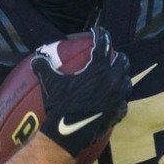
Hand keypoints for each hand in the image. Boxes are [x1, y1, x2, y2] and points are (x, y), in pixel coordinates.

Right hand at [30, 26, 130, 157]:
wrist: (69, 133)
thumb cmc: (60, 104)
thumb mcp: (50, 83)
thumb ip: (44, 66)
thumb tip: (37, 56)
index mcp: (98, 69)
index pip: (103, 44)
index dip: (100, 34)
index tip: (97, 30)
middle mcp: (112, 80)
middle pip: (122, 60)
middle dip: (116, 54)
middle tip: (107, 54)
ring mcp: (118, 97)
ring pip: (126, 80)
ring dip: (120, 75)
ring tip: (112, 75)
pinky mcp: (119, 112)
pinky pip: (123, 101)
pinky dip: (119, 97)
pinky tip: (112, 99)